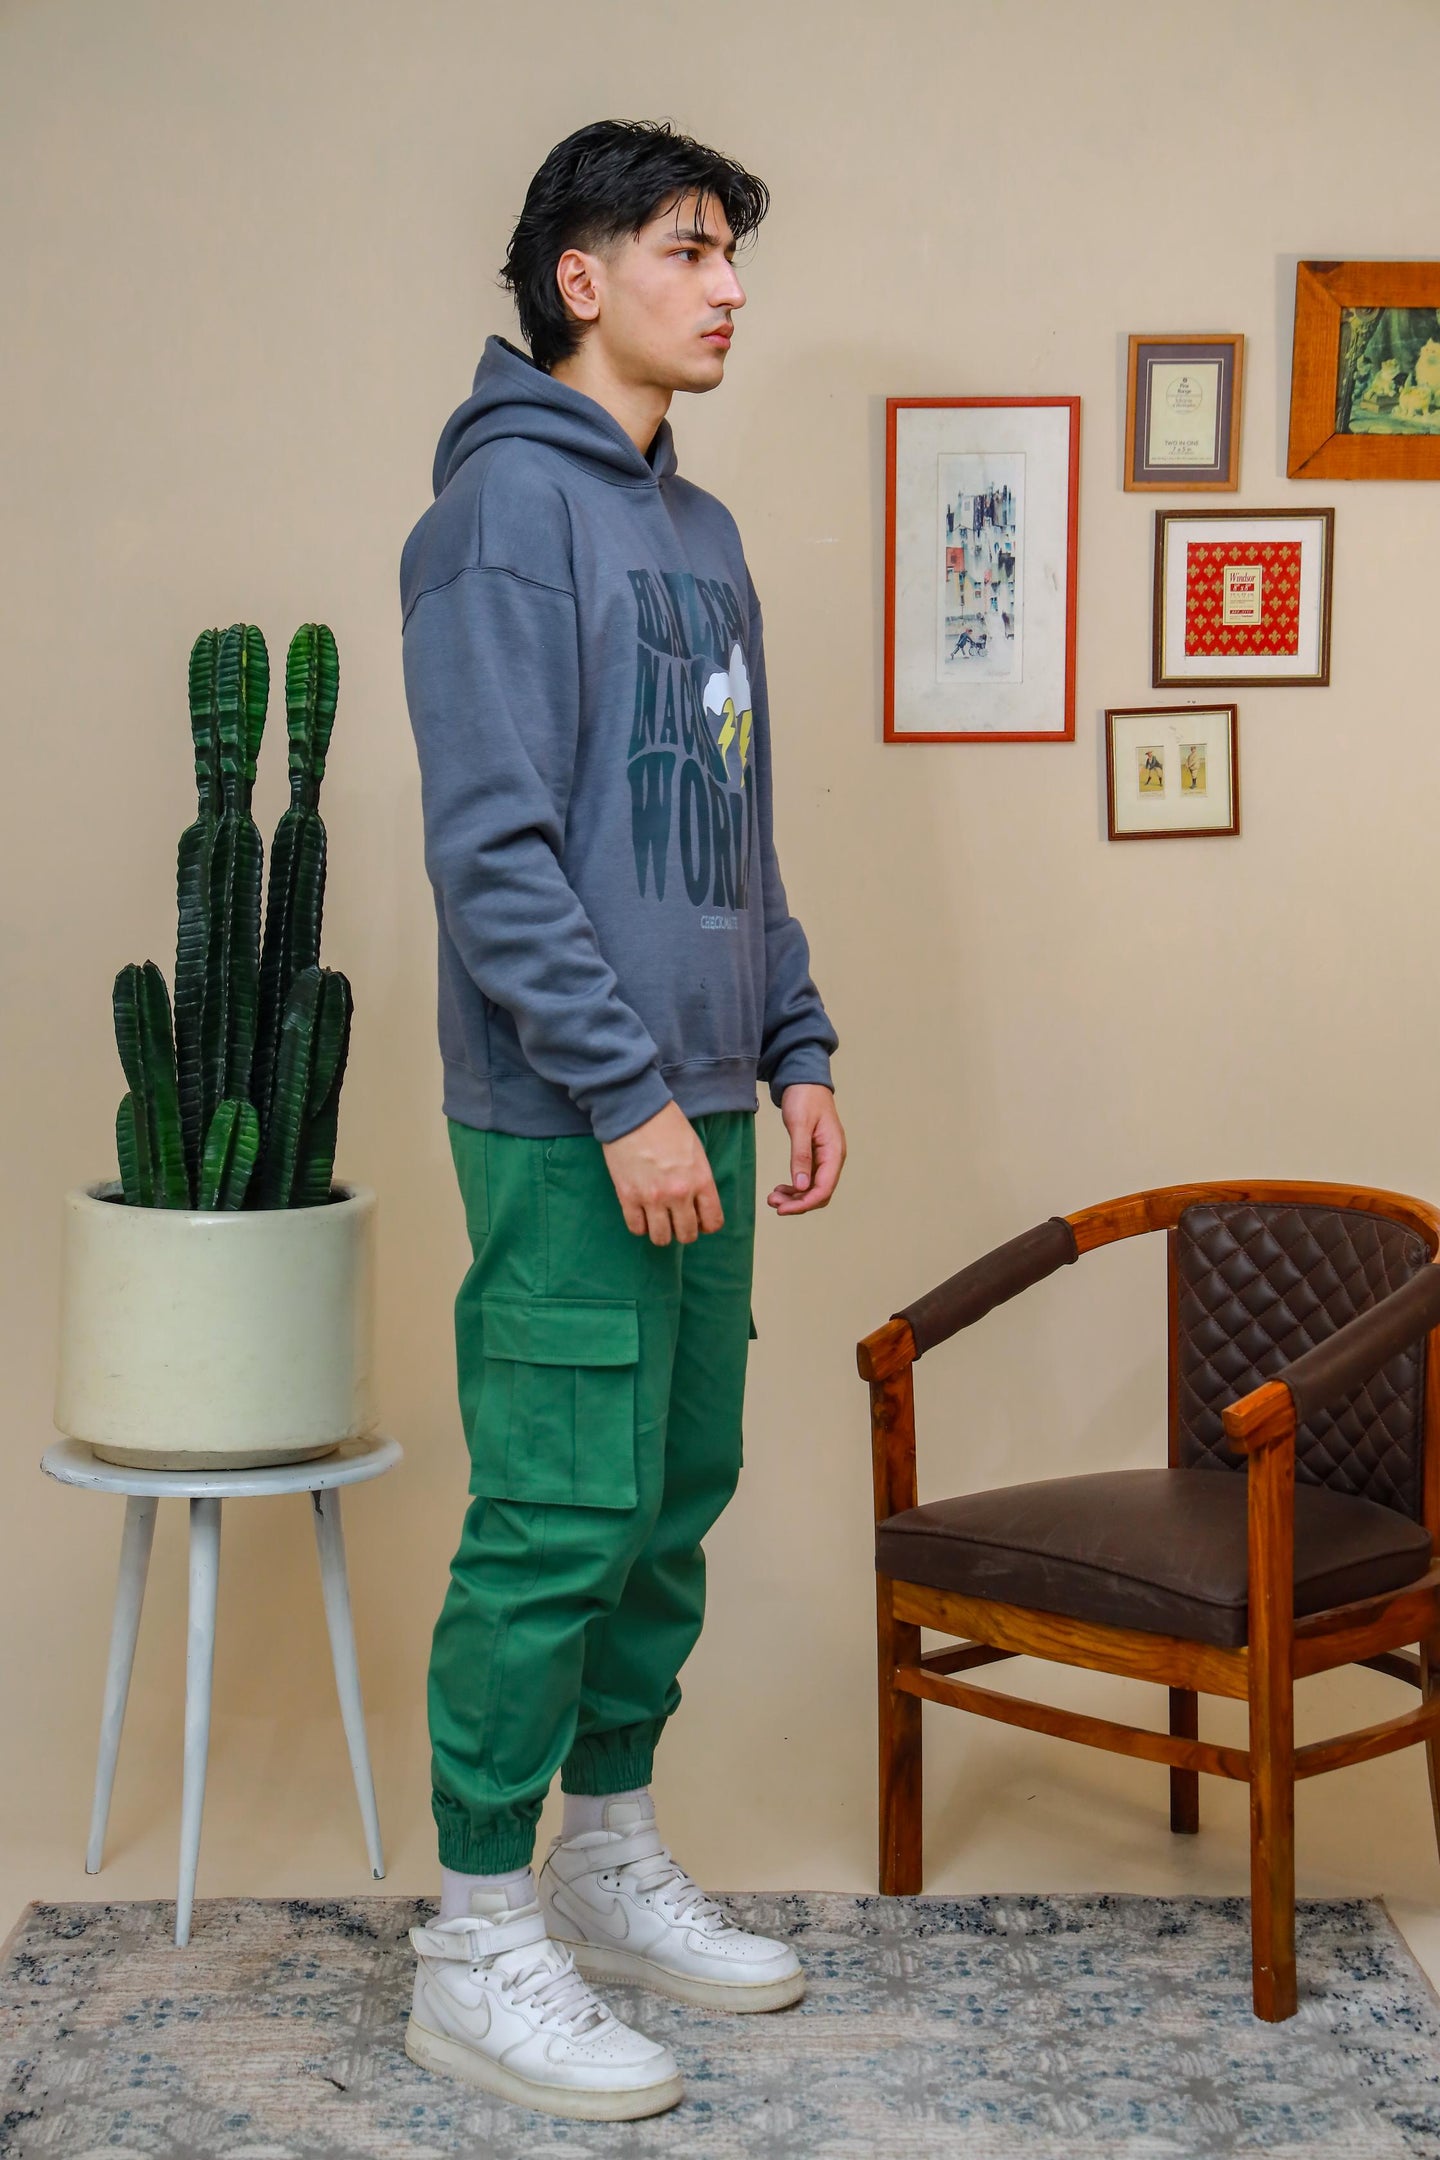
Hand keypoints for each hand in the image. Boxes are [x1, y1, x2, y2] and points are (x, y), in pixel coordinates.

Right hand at [601, 1098, 723, 1245]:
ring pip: (661, 1238)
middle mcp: (679, 1194)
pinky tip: (641, 1214)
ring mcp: (652, 1198)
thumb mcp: (696, 1150)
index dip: (707, 1225)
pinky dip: (640, 1226)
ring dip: (661, 1233)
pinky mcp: (628, 1197)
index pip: (713, 1222)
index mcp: (701, 1180)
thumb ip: (699, 1179)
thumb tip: (698, 1201)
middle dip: (684, 1231)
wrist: (634, 1112)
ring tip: (658, 1221)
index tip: (700, 1220)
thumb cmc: (666, 1124)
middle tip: (677, 1221)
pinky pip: (636, 1228)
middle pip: (687, 1234)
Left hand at [767, 1084, 845, 1214]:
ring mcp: (825, 1158)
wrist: (805, 1080)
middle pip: (819, 1193)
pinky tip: (780, 1189)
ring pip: (813, 1189)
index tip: (782, 1209)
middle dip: (797, 1203)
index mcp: (834, 1152)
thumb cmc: (805, 1098)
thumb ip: (801, 1155)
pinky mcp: (816, 1157)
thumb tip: (800, 1186)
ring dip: (794, 1198)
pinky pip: (808, 1180)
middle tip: (772, 1202)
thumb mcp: (800, 1125)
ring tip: (772, 1198)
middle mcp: (833, 1159)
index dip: (804, 1204)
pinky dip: (794, 1188)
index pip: (824, 1189)